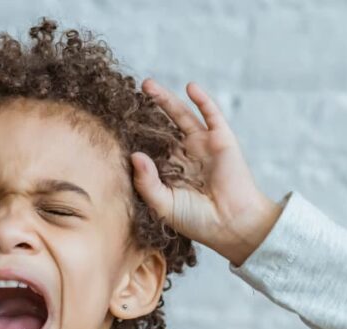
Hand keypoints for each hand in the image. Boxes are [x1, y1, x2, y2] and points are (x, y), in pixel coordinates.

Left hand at [130, 79, 282, 266]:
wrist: (231, 225)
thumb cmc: (197, 221)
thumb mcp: (163, 204)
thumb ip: (146, 182)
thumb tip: (134, 154)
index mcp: (170, 171)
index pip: (148, 147)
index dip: (134, 135)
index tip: (115, 122)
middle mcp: (185, 155)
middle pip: (162, 126)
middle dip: (147, 111)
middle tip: (128, 95)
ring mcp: (203, 145)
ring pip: (181, 116)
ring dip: (166, 99)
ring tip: (147, 85)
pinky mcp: (222, 140)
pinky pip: (212, 115)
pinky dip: (202, 100)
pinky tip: (189, 87)